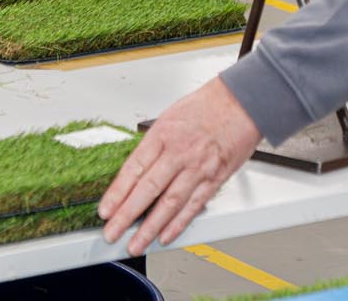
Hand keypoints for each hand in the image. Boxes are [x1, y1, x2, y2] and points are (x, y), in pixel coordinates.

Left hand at [99, 77, 259, 254]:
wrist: (242, 102)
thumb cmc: (206, 106)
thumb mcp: (169, 117)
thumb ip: (152, 145)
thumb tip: (134, 170)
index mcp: (163, 134)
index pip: (133, 169)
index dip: (116, 193)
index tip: (105, 211)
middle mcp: (179, 152)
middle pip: (147, 190)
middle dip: (126, 216)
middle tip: (112, 233)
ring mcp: (197, 167)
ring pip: (169, 204)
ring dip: (150, 228)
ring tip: (136, 244)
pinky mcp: (214, 178)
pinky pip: (194, 206)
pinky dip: (178, 224)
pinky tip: (165, 236)